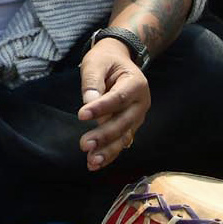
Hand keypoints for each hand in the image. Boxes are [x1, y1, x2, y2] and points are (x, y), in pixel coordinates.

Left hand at [78, 35, 150, 170]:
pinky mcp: (130, 126)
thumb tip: (88, 103)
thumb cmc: (106, 60)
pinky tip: (95, 163)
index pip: (118, 98)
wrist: (118, 60)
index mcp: (136, 83)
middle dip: (104, 135)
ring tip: (91, 161)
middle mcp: (141, 102)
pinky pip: (121, 141)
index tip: (81, 115)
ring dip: (108, 151)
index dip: (101, 108)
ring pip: (124, 136)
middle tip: (84, 144)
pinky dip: (109, 153)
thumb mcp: (96, 62)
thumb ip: (92, 82)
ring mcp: (137, 116)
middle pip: (123, 122)